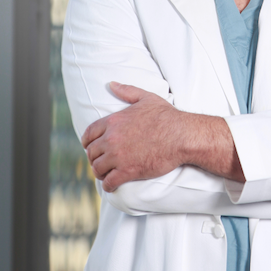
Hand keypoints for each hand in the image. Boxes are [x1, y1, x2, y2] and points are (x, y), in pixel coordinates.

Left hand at [81, 82, 244, 191]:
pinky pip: (109, 182)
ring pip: (97, 168)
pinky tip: (112, 185)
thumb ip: (127, 91)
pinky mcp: (128, 171)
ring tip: (106, 174)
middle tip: (101, 162)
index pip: (89, 134)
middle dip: (95, 158)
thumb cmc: (167, 116)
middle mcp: (112, 139)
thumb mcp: (146, 98)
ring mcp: (118, 156)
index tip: (91, 147)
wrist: (182, 136)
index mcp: (113, 121)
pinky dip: (108, 185)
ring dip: (100, 172)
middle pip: (91, 153)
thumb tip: (111, 84)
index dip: (88, 142)